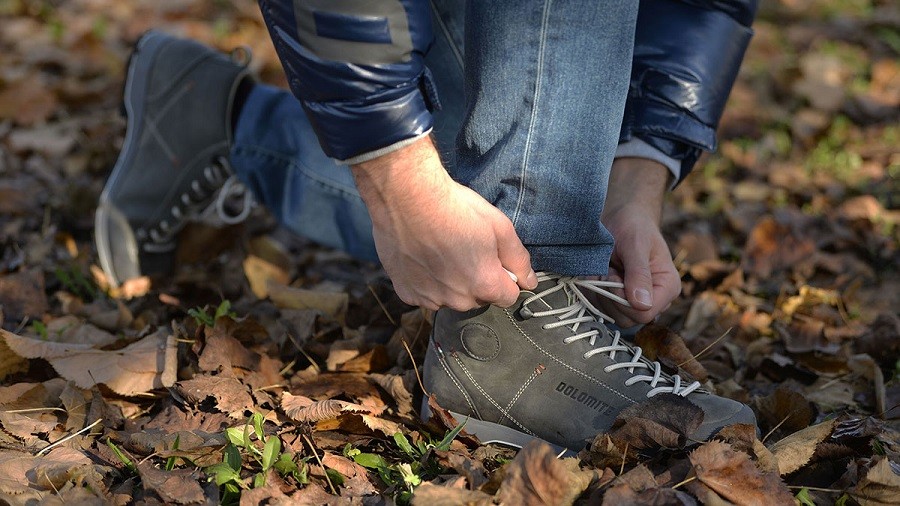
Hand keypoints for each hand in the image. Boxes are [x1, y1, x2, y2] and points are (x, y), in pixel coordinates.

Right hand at [351, 136, 537, 310]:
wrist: (407, 197)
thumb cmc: (454, 207)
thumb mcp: (499, 226)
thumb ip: (518, 259)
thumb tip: (529, 281)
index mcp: (485, 284)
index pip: (508, 296)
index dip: (504, 277)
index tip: (493, 259)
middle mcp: (458, 299)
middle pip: (478, 298)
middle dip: (476, 280)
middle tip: (464, 249)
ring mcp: (430, 298)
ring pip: (450, 298)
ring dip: (450, 282)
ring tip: (440, 251)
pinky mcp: (407, 293)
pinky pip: (424, 295)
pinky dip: (425, 282)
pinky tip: (422, 256)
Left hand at [598, 158, 680, 326]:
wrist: (621, 218)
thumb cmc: (633, 225)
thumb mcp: (636, 245)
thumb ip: (639, 273)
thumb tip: (642, 304)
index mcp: (667, 287)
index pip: (645, 313)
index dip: (623, 300)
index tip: (614, 275)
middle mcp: (655, 299)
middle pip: (627, 318)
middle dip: (610, 295)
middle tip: (608, 269)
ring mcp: (636, 301)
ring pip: (612, 315)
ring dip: (600, 292)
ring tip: (605, 268)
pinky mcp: (619, 300)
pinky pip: (601, 308)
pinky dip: (593, 292)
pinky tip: (598, 273)